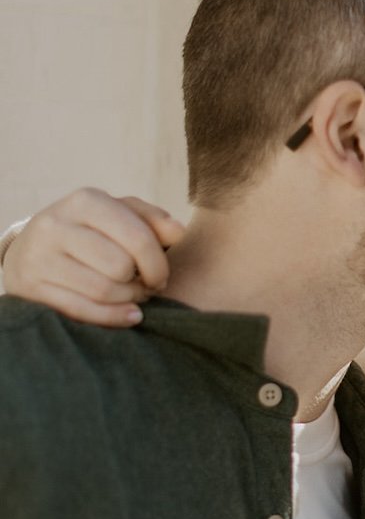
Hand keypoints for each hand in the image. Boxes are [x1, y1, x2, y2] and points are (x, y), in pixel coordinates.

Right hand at [2, 188, 185, 325]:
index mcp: (85, 201)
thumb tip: (179, 232)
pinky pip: (82, 310)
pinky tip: (129, 316)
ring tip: (133, 297)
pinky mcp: (30, 287)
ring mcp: (39, 257)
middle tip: (146, 287)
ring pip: (102, 290)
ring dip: (128, 300)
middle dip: (142, 283)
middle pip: (120, 266)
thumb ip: (152, 220)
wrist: (30, 248)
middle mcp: (57, 225)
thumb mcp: (119, 215)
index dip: (158, 263)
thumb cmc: (90, 231)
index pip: (137, 237)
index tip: (162, 276)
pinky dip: (113, 317)